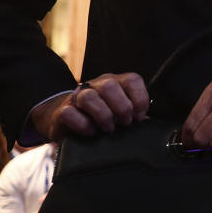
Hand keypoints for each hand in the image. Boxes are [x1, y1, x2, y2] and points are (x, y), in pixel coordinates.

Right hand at [30, 72, 149, 141]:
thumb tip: (149, 123)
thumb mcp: (120, 113)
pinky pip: (70, 113)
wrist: (66, 121)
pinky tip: (91, 132)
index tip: (139, 117)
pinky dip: (83, 124)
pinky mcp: (62, 111)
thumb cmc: (100, 118)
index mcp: (115, 82)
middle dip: (121, 108)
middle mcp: (96, 85)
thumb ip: (133, 114)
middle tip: (124, 123)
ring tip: (108, 129)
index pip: (132, 80)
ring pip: (89, 96)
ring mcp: (77, 97)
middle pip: (109, 86)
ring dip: (103, 115)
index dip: (140, 98)